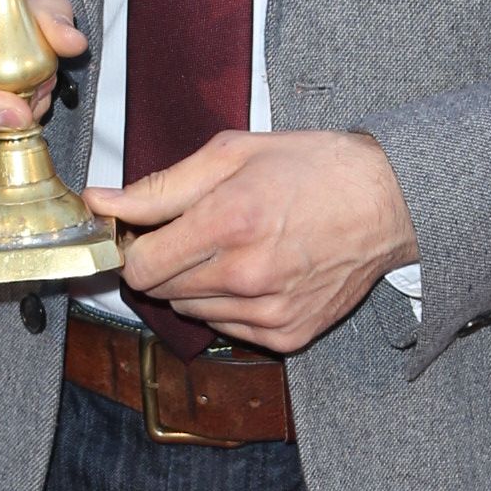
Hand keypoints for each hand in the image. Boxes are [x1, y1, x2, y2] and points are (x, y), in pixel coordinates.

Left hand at [85, 130, 416, 353]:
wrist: (388, 202)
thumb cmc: (314, 169)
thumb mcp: (233, 154)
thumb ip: (160, 185)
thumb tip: (101, 202)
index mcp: (228, 222)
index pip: (141, 265)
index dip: (135, 247)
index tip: (144, 233)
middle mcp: (246, 275)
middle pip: (161, 291)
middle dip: (167, 262)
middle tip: (199, 231)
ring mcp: (269, 312)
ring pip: (192, 312)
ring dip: (198, 285)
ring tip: (236, 248)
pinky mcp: (288, 336)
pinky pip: (229, 328)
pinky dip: (232, 304)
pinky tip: (260, 272)